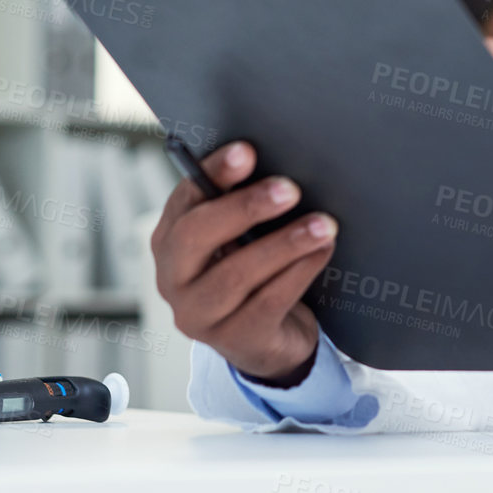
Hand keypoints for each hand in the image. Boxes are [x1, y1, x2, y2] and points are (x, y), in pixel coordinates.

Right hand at [150, 141, 337, 382]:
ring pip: (235, 275)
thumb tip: (279, 168)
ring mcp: (199, 316)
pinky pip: (267, 302)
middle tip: (289, 189)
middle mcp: (173, 279)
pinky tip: (321, 251)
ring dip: (284, 244)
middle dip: (245, 207)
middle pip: (196, 236)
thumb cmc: (255, 273)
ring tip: (322, 224)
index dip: (214, 173)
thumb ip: (244, 207)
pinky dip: (298, 272)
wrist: (271, 340)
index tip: (246, 151)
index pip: (185, 199)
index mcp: (170, 241)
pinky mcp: (236, 341)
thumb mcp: (241, 237)